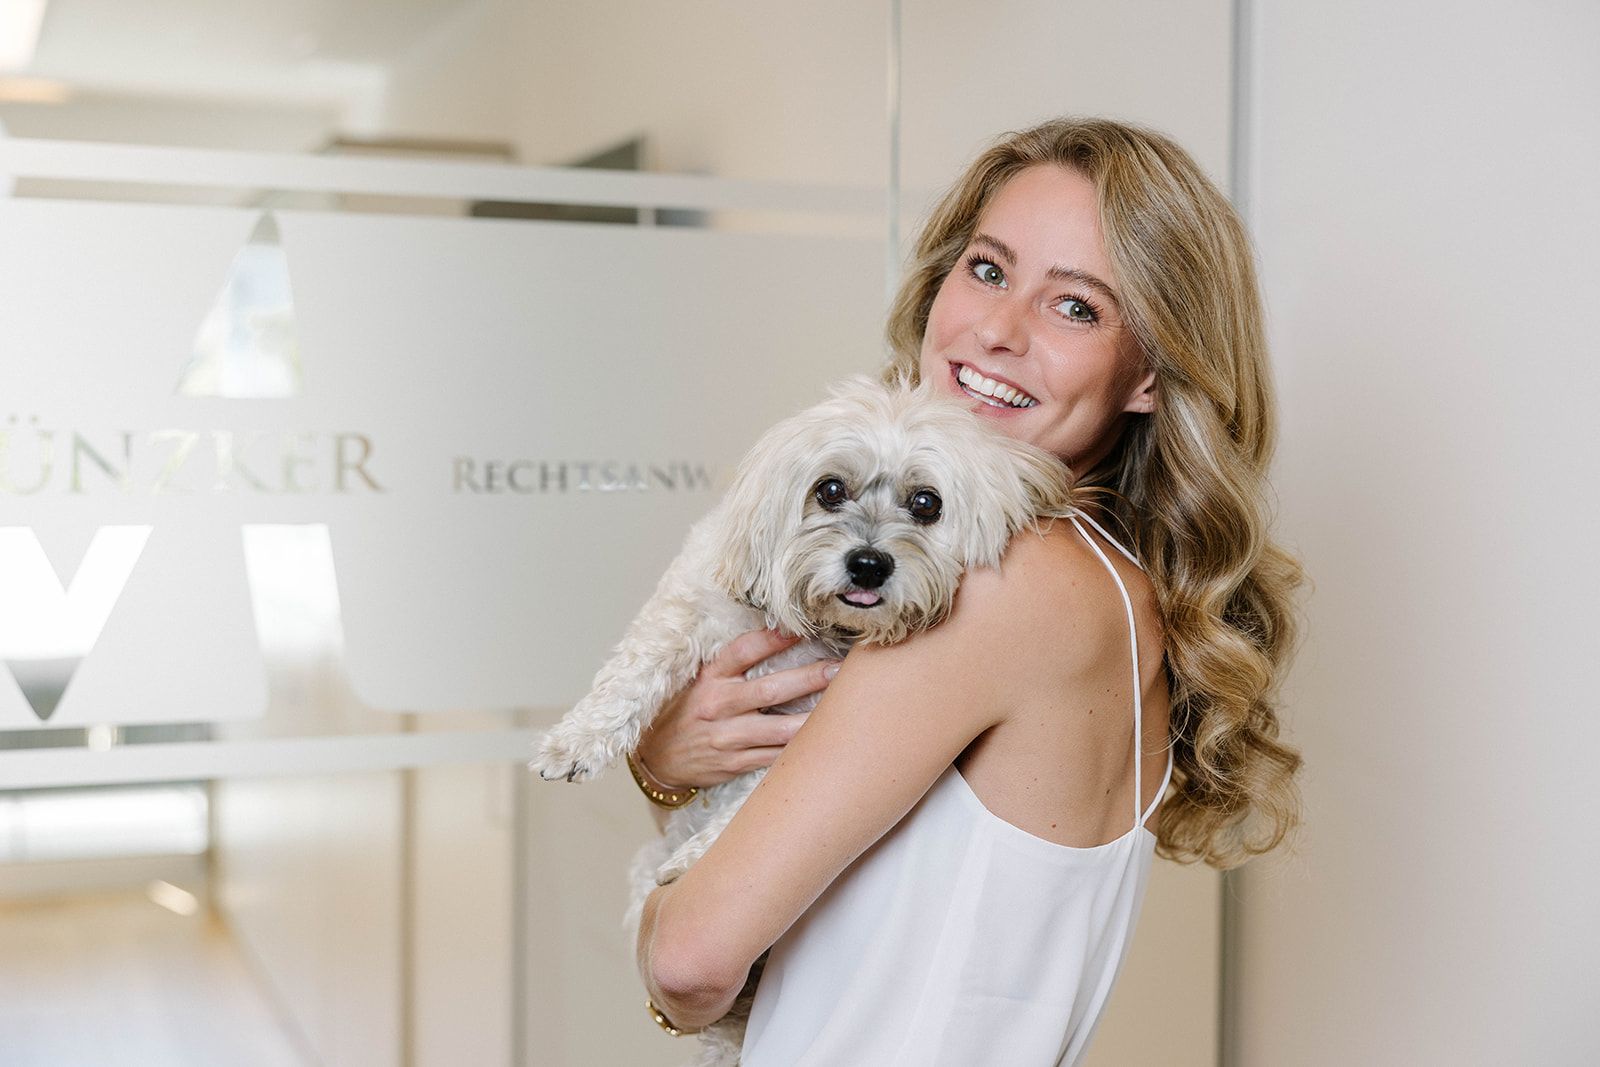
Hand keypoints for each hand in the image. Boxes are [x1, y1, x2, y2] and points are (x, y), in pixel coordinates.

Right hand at [633, 629, 839, 788]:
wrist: (656, 759)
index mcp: (709, 679)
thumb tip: (779, 636)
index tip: (800, 628)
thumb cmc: (685, 713)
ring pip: (779, 728)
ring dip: (813, 718)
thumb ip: (731, 665)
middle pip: (770, 689)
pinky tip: (825, 741)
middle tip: (839, 669)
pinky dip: (801, 749)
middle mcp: (718, 706)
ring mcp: (728, 738)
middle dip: (809, 678)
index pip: (742, 651)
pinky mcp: (736, 763)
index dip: (772, 638)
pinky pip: (776, 756)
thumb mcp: (698, 681)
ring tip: (844, 707)